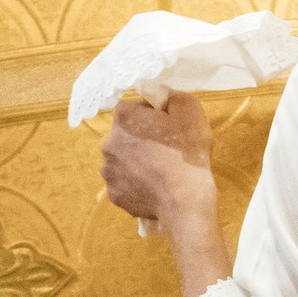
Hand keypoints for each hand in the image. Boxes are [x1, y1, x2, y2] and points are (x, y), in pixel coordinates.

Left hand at [100, 91, 230, 296]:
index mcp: (123, 118)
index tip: (169, 126)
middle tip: (166, 150)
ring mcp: (108, 171)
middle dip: (141, 139)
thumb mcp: (190, 110)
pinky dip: (136, 184)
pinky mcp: (114, 195)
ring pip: (123, 160)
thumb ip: (172, 96)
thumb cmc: (187, 152)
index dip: (153, 115)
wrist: (185, 200)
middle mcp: (107, 142)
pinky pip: (125, 183)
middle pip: (126, 134)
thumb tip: (162, 97)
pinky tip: (154, 187)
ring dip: (137, 162)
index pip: (135, 108)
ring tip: (160, 171)